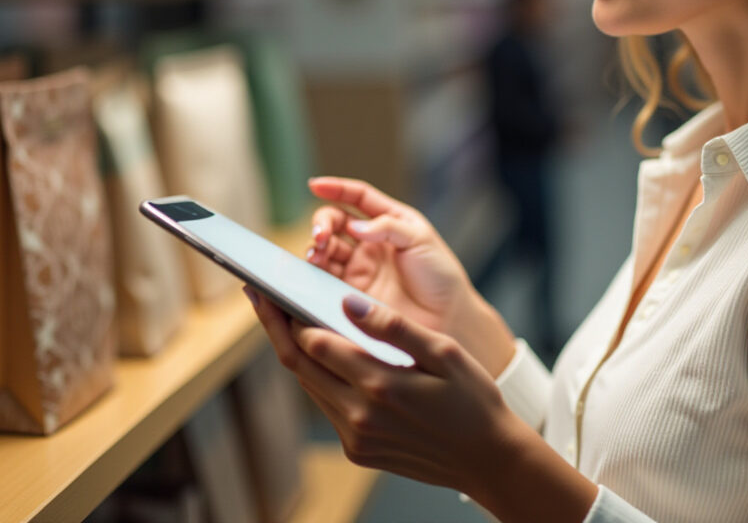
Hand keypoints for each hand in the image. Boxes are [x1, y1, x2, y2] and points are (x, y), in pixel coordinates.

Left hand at [247, 289, 596, 520]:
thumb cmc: (474, 401)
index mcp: (380, 385)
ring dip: (295, 352)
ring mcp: (356, 438)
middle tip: (258, 296)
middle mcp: (360, 416)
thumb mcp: (444, 352)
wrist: (489, 460)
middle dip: (275, 327)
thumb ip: (394, 327)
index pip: (314, 342)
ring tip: (285, 319)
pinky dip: (318, 377)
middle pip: (298, 365)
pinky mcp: (358, 451)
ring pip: (309, 387)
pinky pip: (327, 406)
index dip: (286, 313)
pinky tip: (322, 355)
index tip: (269, 288)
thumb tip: (347, 302)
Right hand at [306, 177, 514, 373]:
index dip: (336, 188)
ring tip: (317, 255)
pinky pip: (325, 278)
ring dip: (316, 247)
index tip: (315, 185)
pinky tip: (313, 270)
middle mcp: (370, 242)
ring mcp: (359, 268)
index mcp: (390, 221)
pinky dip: (314, 272)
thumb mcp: (420, 240)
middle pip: (336, 222)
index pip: (358, 197)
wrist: (447, 319)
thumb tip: (354, 225)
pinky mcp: (351, 293)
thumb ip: (387, 227)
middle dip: (323, 223)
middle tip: (321, 235)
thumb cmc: (440, 276)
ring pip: (326, 249)